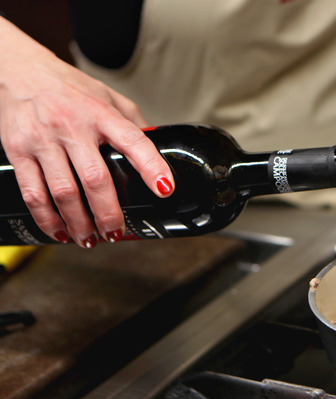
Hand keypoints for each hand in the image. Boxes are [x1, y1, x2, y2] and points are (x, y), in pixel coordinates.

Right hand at [0, 18, 174, 247]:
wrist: (21, 70)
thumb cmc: (70, 88)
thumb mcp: (109, 97)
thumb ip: (133, 123)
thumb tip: (159, 151)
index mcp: (102, 114)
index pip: (133, 141)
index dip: (152, 167)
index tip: (165, 189)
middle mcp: (73, 127)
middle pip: (95, 179)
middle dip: (109, 213)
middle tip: (116, 233)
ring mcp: (43, 140)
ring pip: (64, 192)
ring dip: (79, 222)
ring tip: (91, 239)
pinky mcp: (18, 151)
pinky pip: (33, 193)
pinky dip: (47, 218)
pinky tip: (59, 231)